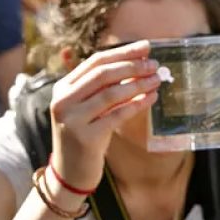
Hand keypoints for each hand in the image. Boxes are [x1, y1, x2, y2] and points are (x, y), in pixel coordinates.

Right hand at [49, 41, 160, 191]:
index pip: (95, 61)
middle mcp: (63, 101)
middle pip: (102, 74)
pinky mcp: (85, 138)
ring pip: (110, 94)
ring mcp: (72, 120)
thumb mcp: (86, 108)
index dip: (122, 52)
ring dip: (137, 84)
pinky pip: (116, 116)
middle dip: (131, 66)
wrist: (69, 172)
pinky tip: (151, 99)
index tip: (146, 47)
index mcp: (62, 88)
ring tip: (156, 80)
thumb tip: (138, 62)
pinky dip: (136, 105)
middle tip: (154, 64)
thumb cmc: (84, 135)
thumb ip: (102, 87)